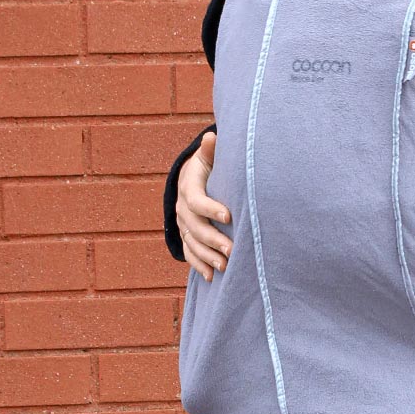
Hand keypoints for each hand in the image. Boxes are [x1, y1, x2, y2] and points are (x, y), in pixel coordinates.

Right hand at [176, 131, 232, 281]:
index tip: (229, 215)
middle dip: (213, 240)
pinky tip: (213, 277)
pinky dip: (199, 265)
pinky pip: (189, 253)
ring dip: (208, 257)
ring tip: (226, 266)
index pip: (197, 201)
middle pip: (195, 227)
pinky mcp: (186, 235)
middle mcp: (182, 208)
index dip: (211, 208)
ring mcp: (182, 224)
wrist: (191, 177)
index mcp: (188, 188)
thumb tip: (211, 136)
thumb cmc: (208, 165)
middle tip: (233, 250)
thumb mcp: (208, 156)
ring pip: (192, 244)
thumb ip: (211, 151)